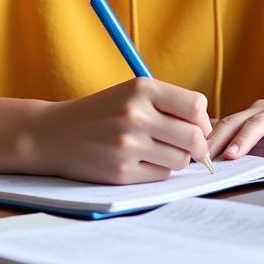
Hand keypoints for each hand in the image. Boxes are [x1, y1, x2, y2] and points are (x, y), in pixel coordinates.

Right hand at [26, 78, 212, 184]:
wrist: (53, 134)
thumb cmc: (101, 113)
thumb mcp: (132, 93)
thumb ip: (169, 104)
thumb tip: (210, 127)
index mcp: (141, 88)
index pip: (196, 106)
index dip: (202, 120)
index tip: (196, 126)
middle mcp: (135, 114)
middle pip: (194, 137)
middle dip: (197, 145)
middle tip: (188, 146)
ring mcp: (128, 144)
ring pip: (181, 159)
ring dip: (176, 158)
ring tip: (157, 150)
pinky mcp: (121, 171)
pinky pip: (161, 175)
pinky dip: (158, 170)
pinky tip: (141, 161)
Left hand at [206, 85, 263, 161]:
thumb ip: (252, 137)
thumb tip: (217, 152)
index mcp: (258, 112)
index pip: (226, 122)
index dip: (206, 137)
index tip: (188, 155)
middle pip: (237, 120)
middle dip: (216, 138)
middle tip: (199, 156)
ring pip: (261, 122)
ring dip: (244, 138)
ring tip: (230, 155)